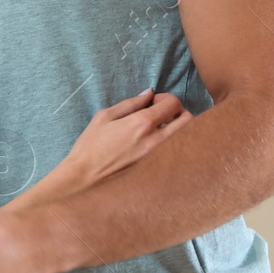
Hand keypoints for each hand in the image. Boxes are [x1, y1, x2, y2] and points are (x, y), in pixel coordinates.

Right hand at [66, 88, 191, 188]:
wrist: (85, 178)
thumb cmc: (91, 146)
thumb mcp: (104, 117)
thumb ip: (130, 103)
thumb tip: (148, 94)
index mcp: (142, 123)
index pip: (173, 104)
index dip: (166, 98)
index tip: (153, 102)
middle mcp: (156, 140)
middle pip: (188, 119)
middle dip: (178, 111)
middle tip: (161, 113)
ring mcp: (159, 157)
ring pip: (186, 137)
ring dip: (177, 128)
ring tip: (160, 129)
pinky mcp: (157, 169)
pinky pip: (174, 151)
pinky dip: (172, 143)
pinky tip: (154, 144)